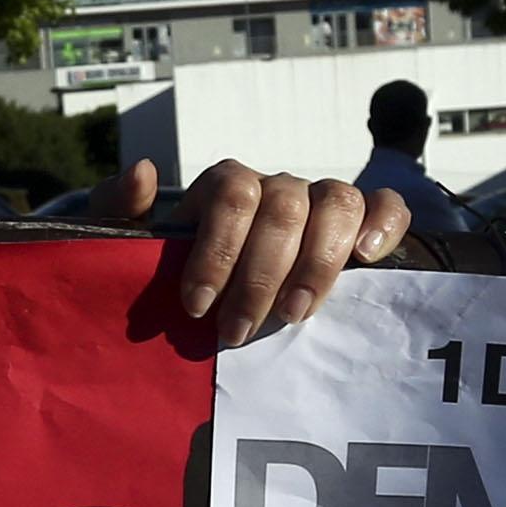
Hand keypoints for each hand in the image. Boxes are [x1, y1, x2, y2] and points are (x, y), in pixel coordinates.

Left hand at [88, 157, 409, 346]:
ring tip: (295, 315)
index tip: (196, 306)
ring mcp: (321, 202)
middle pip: (284, 207)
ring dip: (318, 262)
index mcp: (229, 185)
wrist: (215, 289)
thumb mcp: (132, 241)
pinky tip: (367, 257)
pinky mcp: (360, 223)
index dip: (217, 249)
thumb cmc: (175, 269)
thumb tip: (143, 172)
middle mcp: (279, 187)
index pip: (232, 193)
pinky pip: (385, 206)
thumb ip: (120, 206)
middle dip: (259, 276)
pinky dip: (384, 224)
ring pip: (336, 202)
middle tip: (235, 333)